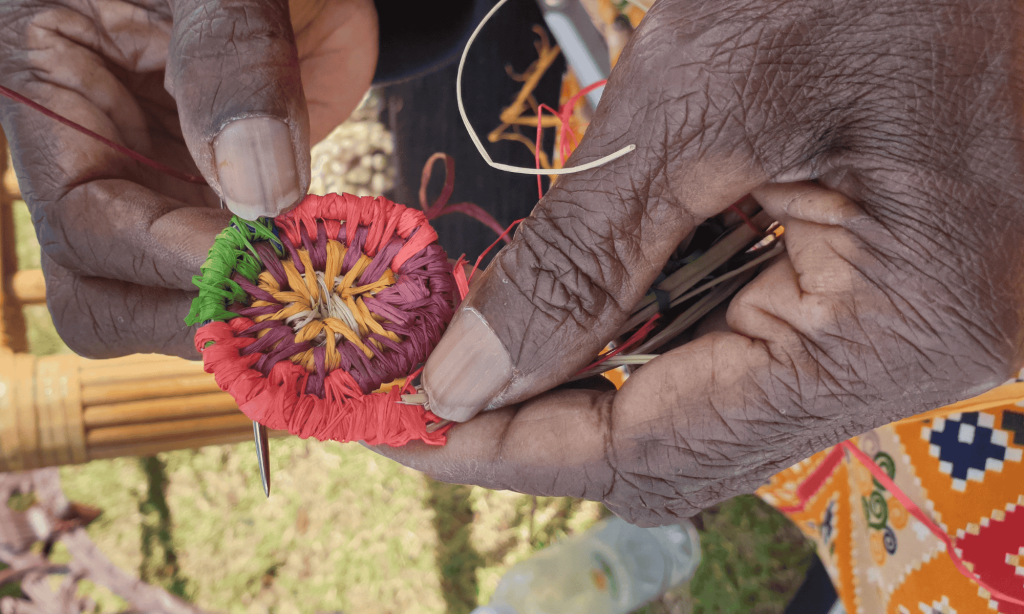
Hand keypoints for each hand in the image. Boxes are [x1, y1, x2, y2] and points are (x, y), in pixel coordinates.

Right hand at [0, 0, 376, 357]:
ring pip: (165, 300)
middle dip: (183, 310)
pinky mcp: (220, 201)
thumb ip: (232, 65)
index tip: (249, 262)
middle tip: (278, 304)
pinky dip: (278, 288)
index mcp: (44, 88)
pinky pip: (233, 273)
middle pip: (100, 290)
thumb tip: (259, 190)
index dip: (161, 256)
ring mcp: (157, 186)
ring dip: (236, 313)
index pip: (80, 223)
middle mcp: (91, 157)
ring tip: (310, 298)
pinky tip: (328, 280)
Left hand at [374, 0, 1023, 524]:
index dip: (521, 450)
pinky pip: (743, 342)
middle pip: (683, 443)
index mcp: (899, 326)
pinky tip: (585, 292)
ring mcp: (904, 324)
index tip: (412, 425)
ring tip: (490, 333)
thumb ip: (580, 259)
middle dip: (545, 414)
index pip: (664, 449)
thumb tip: (467, 379)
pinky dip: (647, 326)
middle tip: (436, 378)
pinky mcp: (882, 284)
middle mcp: (918, 354)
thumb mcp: (698, 96)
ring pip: (706, 399)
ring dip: (590, 370)